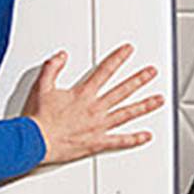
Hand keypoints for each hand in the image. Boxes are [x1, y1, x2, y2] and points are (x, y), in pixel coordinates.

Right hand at [21, 43, 164, 164]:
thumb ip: (52, 68)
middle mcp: (95, 109)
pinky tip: (145, 136)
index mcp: (83, 94)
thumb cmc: (38, 118)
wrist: (35, 141)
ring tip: (158, 100)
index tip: (128, 51)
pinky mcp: (96, 143)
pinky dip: (134, 139)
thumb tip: (61, 56)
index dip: (118, 58)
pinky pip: (119, 141)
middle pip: (122, 90)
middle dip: (139, 79)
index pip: (105, 71)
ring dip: (144, 106)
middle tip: (151, 72)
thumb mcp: (41, 86)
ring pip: (127, 113)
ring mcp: (98, 126)